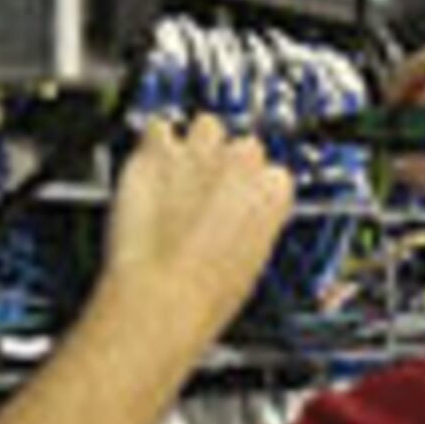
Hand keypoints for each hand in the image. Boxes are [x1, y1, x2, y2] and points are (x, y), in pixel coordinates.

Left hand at [100, 114, 294, 346]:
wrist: (161, 297)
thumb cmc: (207, 295)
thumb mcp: (253, 262)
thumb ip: (253, 223)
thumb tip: (241, 220)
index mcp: (274, 192)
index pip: (274, 171)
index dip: (252, 188)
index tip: (238, 202)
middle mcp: (241, 162)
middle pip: (242, 144)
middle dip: (226, 164)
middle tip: (206, 192)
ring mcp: (199, 152)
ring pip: (206, 125)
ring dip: (194, 144)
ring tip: (178, 174)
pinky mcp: (157, 152)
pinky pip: (157, 127)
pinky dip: (153, 142)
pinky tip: (150, 164)